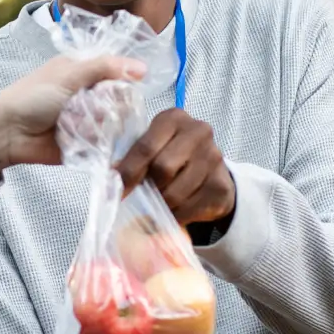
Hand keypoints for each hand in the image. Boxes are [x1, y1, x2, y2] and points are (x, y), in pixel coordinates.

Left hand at [0, 55, 144, 174]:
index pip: (118, 72)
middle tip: (95, 107)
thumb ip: (106, 68)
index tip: (127, 84)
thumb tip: (143, 68)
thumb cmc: (32, 97)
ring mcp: (88, 120)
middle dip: (112, 105)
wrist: (7, 133)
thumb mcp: (70, 74)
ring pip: (116, 123)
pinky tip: (84, 139)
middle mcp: (88, 94)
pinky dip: (98, 143)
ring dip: (102, 125)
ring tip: (79, 124)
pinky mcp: (85, 144)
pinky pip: (105, 145)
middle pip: (121, 100)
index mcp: (83, 71)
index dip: (125, 79)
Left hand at [116, 108, 234, 224]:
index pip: (145, 147)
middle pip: (162, 169)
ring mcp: (214, 158)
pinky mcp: (222, 185)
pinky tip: (177, 208)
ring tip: (162, 200)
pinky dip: (176, 215)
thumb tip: (112, 177)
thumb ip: (133, 156)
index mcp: (173, 118)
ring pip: (175, 193)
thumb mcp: (153, 145)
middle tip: (145, 193)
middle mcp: (198, 132)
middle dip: (149, 187)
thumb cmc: (171, 154)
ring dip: (162, 204)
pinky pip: (189, 209)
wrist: (211, 171)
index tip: (118, 190)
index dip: (128, 172)